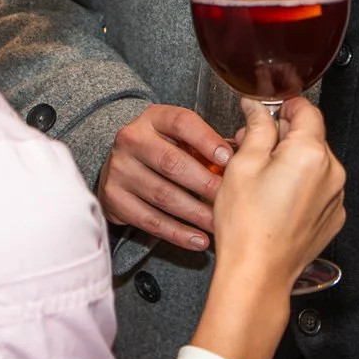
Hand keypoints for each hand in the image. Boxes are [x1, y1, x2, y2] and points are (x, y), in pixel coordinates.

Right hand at [102, 104, 233, 251]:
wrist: (119, 167)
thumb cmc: (162, 150)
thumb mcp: (179, 136)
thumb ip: (206, 144)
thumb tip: (244, 156)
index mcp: (153, 118)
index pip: (182, 123)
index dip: (207, 140)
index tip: (230, 159)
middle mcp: (131, 140)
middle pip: (172, 163)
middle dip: (205, 184)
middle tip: (230, 199)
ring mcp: (119, 170)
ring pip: (163, 195)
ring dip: (195, 213)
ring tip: (219, 224)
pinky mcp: (114, 199)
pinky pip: (151, 220)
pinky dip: (178, 233)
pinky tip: (199, 240)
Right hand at [189, 99, 345, 358]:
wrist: (258, 274)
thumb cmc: (246, 224)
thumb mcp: (243, 164)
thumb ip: (258, 128)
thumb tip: (259, 108)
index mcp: (311, 153)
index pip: (307, 111)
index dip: (285, 106)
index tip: (269, 110)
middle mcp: (332, 172)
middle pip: (311, 138)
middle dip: (283, 137)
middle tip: (251, 147)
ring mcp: (336, 197)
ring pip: (315, 164)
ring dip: (292, 162)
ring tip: (260, 178)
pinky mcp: (332, 217)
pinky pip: (319, 189)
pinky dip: (301, 186)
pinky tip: (275, 200)